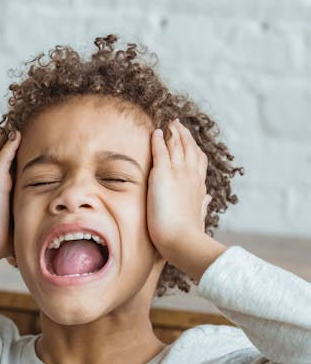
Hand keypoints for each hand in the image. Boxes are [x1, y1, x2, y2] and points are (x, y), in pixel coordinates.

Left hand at [147, 118, 211, 261]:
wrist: (181, 239)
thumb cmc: (188, 234)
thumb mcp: (199, 216)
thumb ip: (202, 205)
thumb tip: (208, 199)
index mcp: (200, 186)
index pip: (199, 161)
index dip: (194, 149)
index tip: (190, 142)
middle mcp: (192, 175)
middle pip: (190, 148)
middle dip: (184, 134)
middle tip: (177, 124)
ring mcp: (179, 173)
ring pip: (177, 145)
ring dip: (173, 132)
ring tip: (169, 124)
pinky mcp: (163, 174)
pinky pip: (160, 150)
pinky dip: (158, 139)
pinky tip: (155, 132)